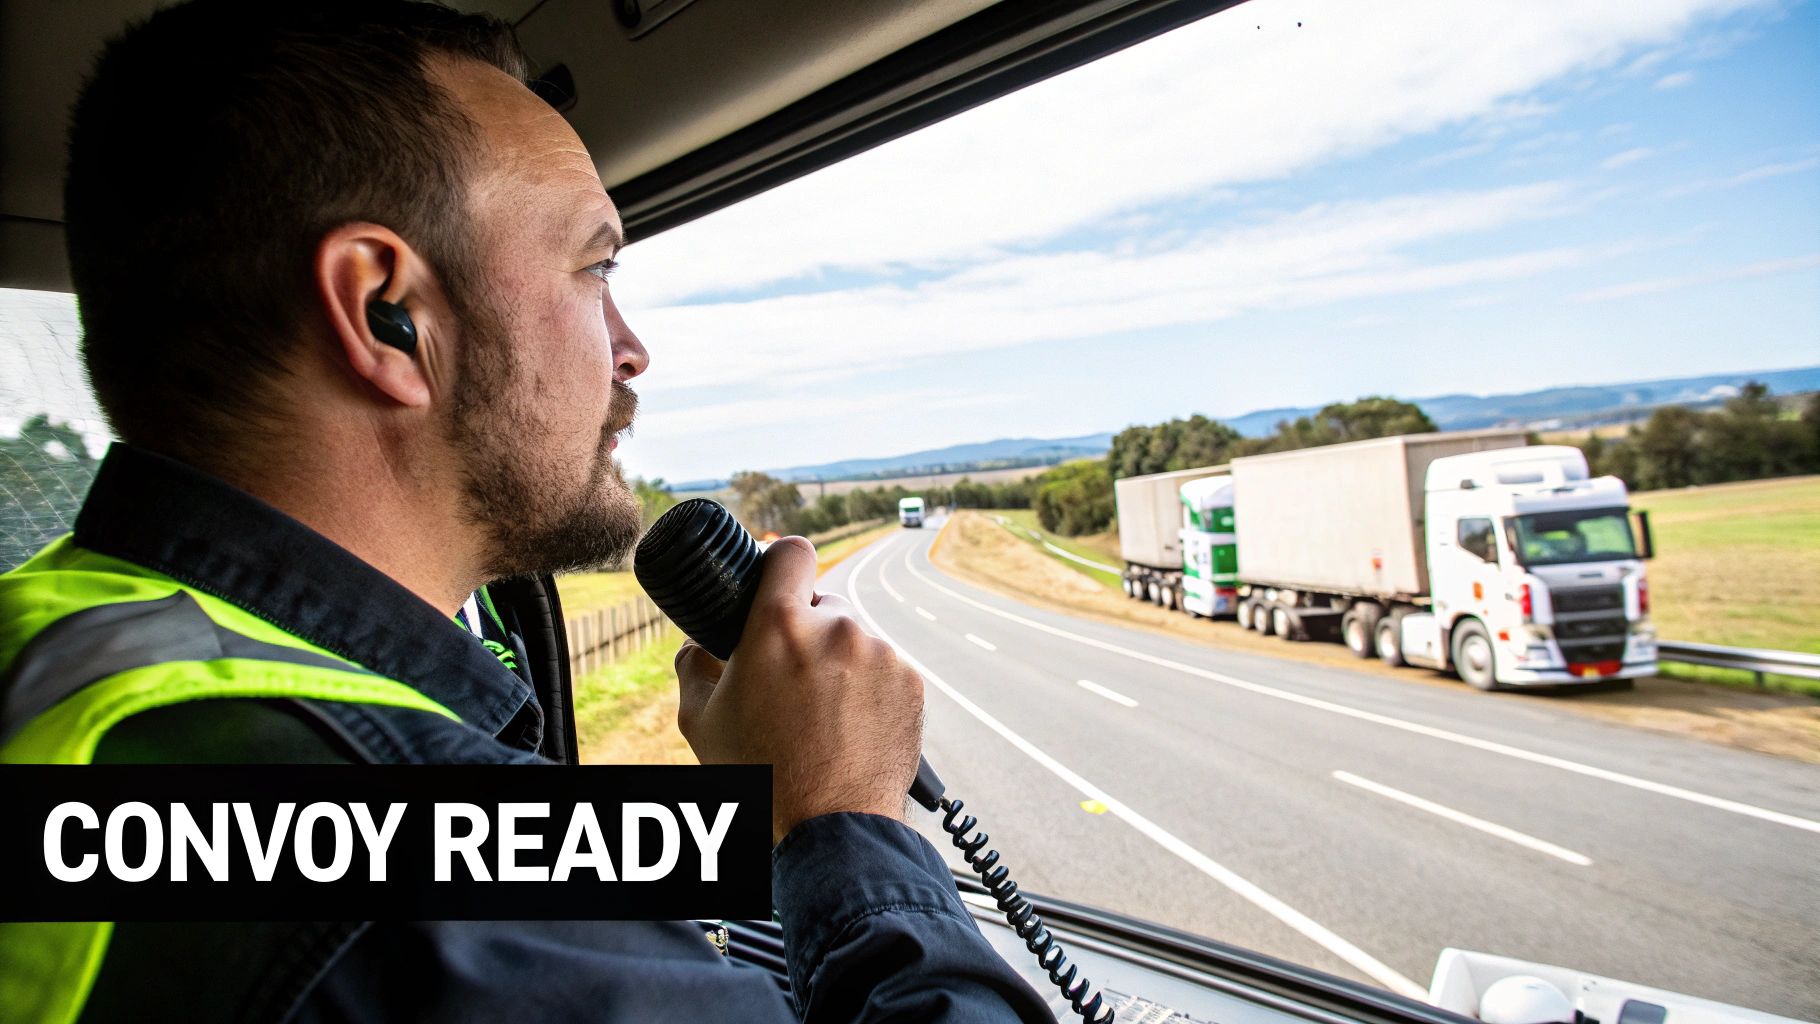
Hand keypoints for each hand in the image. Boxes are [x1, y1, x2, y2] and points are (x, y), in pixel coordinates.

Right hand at [674, 536, 923, 842]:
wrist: (833, 827)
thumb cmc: (762, 777)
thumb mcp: (700, 721)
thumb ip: (694, 665)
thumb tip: (700, 645)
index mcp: (778, 627)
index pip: (790, 552)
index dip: (781, 564)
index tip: (777, 584)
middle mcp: (836, 629)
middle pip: (821, 606)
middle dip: (805, 635)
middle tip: (791, 683)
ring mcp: (880, 654)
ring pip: (854, 639)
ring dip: (839, 663)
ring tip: (822, 716)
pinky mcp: (911, 681)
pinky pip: (884, 667)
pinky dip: (869, 688)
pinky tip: (851, 726)